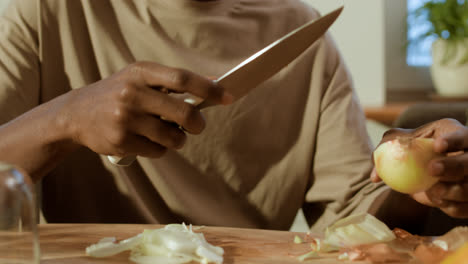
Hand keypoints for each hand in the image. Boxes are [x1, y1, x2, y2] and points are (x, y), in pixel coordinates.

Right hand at [61, 61, 232, 158]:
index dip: (209, 89)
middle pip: (184, 113)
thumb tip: (213, 86)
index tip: (227, 97)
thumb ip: (171, 81)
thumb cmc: (118, 93)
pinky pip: (158, 151)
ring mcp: (125, 118)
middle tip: (198, 126)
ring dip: (178, 140)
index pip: (183, 79)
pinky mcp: (121, 140)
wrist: (77, 113)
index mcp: (141, 72)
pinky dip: (161, 149)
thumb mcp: (139, 78)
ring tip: (168, 134)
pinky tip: (148, 140)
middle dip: (198, 124)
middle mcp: (132, 93)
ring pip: (173, 137)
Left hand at [371, 118, 467, 217]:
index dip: (453, 140)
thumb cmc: (414, 152)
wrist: (428, 173)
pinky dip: (451, 207)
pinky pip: (465, 208)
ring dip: (452, 191)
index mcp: (457, 136)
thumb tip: (374, 177)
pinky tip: (438, 201)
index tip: (437, 145)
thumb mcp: (402, 144)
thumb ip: (386, 151)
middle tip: (432, 169)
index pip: (461, 136)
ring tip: (433, 191)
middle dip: (453, 166)